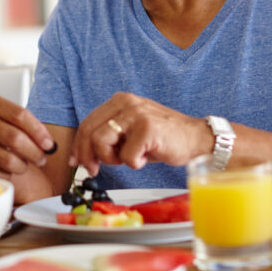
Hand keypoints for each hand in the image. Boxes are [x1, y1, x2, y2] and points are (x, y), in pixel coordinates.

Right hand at [0, 93, 55, 176]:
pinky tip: (7, 172)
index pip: (20, 115)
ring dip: (22, 167)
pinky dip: (7, 175)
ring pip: (7, 159)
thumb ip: (21, 123)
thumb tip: (48, 144)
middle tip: (41, 159)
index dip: (39, 132)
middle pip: (15, 138)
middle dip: (35, 153)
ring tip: (23, 166)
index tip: (49, 144)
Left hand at [70, 92, 210, 175]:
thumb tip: (82, 155)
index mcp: (119, 100)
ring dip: (112, 159)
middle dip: (87, 155)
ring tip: (129, 158)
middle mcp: (126, 102)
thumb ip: (108, 135)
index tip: (76, 161)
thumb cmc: (162, 138)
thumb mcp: (130, 131)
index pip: (88, 122)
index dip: (78, 145)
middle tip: (93, 170)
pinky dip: (135, 163)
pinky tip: (147, 157)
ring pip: (102, 142)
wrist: (196, 138)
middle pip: (89, 131)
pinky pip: (127, 156)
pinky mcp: (147, 128)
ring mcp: (137, 114)